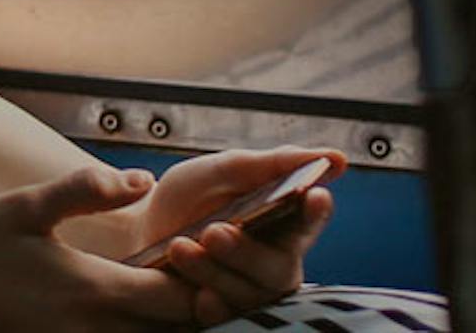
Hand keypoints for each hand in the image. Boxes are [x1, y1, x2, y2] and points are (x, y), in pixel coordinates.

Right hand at [0, 165, 197, 331]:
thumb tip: (144, 180)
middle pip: (172, 329)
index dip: (200, 276)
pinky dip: (128, 330)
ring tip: (161, 286)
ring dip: (161, 320)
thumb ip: (87, 190)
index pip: (178, 296)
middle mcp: (92, 331)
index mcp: (93, 290)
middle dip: (191, 302)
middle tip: (192, 267)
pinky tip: (120, 305)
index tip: (201, 249)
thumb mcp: (25, 206)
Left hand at [111, 146, 344, 326]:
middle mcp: (274, 262)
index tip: (313, 196)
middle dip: (245, 252)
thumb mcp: (224, 171)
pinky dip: (207, 300)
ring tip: (180, 247)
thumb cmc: (189, 199)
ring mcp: (251, 292)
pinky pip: (224, 316)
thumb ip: (272, 165)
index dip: (316, 210)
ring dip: (212, 270)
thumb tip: (335, 158)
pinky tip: (192, 290)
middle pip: (278, 268)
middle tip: (213, 231)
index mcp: (283, 221)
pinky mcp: (224, 313)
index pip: (311, 219)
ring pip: (248, 293)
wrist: (140, 231)